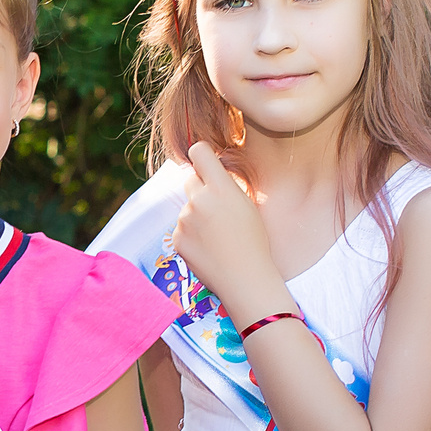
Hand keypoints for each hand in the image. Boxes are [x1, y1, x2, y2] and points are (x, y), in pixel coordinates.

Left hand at [174, 141, 282, 308]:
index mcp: (221, 188)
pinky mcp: (177, 238)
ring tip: (217, 237)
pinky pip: (181, 229)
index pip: (199, 152)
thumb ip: (225, 187)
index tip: (205, 163)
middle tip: (217, 209)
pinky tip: (208, 249)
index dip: (201, 155)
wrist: (245, 278)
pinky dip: (191, 236)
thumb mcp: (247, 205)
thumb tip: (210, 175)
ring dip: (197, 216)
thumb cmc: (254, 241)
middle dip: (200, 189)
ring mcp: (185, 219)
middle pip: (190, 180)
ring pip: (187, 208)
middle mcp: (199, 200)